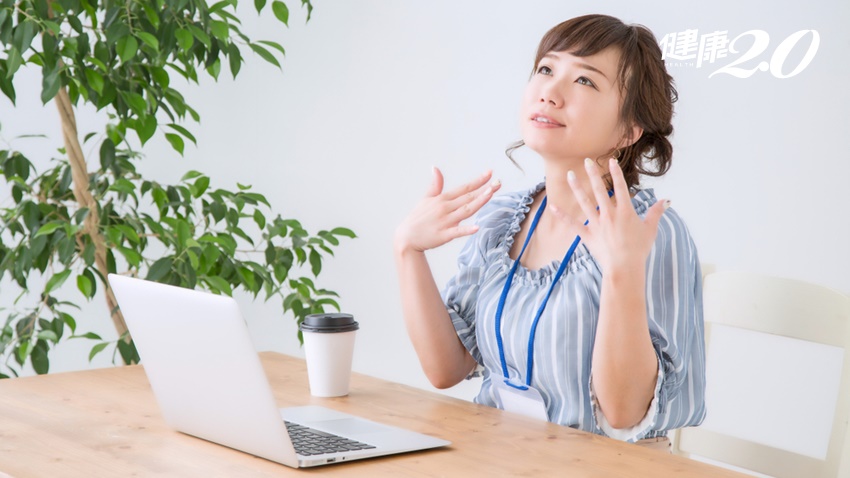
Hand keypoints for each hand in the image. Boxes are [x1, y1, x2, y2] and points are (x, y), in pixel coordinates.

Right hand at [394, 167, 500, 253]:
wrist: (406, 237)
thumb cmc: (417, 218)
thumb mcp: (426, 199)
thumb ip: (435, 185)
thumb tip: (436, 168)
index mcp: (442, 199)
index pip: (464, 188)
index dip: (477, 181)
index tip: (490, 173)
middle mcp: (445, 208)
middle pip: (468, 197)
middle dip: (484, 189)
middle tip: (498, 182)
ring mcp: (445, 221)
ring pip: (465, 211)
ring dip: (479, 202)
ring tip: (491, 194)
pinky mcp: (443, 235)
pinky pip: (457, 232)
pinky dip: (466, 230)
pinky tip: (477, 227)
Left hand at [560, 157, 667, 271]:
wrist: (624, 267)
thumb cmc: (639, 250)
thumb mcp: (650, 229)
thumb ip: (656, 213)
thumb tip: (666, 201)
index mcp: (625, 211)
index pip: (621, 187)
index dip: (616, 172)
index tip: (611, 160)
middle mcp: (609, 214)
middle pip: (599, 190)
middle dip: (593, 174)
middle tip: (586, 160)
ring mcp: (596, 224)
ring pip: (584, 202)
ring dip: (576, 187)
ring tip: (570, 174)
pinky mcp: (587, 234)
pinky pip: (572, 223)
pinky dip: (562, 215)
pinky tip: (552, 206)